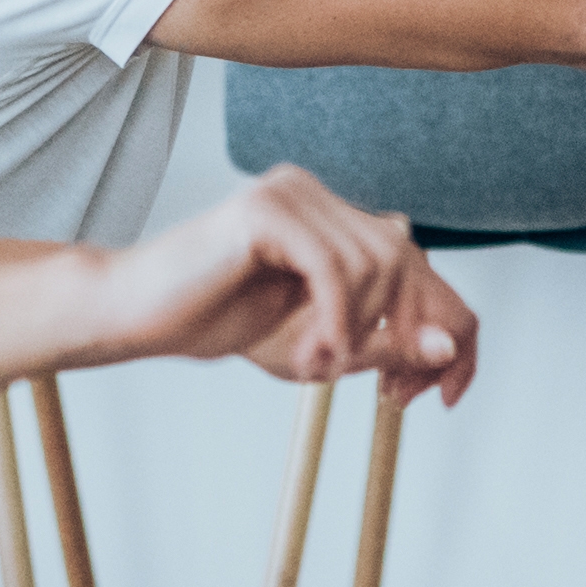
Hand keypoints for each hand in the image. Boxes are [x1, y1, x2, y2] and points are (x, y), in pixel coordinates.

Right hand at [85, 165, 481, 407]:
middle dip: (407, 334)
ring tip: (317, 367)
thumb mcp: (321, 346)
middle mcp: (316, 192)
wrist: (137, 314)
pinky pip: (334, 268)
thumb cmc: (219, 323)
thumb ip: (383, 342)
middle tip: (387, 394)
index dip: (443, 327)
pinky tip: (313, 354)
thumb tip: (448, 346)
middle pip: (408, 260)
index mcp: (330, 215)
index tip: (447, 394)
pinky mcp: (267, 209)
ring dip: (359, 331)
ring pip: (376, 263)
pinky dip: (337, 321)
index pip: (416, 261)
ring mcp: (291, 192)